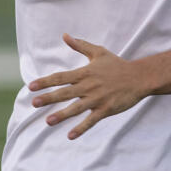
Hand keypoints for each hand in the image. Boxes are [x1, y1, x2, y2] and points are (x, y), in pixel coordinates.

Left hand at [28, 34, 146, 139]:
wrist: (139, 77)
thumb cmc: (117, 65)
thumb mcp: (98, 52)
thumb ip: (80, 45)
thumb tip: (65, 35)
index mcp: (85, 73)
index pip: (61, 77)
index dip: (46, 82)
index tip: (31, 86)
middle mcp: (88, 86)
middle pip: (65, 93)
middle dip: (49, 98)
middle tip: (34, 103)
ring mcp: (97, 99)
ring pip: (76, 108)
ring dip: (62, 115)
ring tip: (48, 121)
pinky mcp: (106, 109)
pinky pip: (92, 120)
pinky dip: (81, 128)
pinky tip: (70, 135)